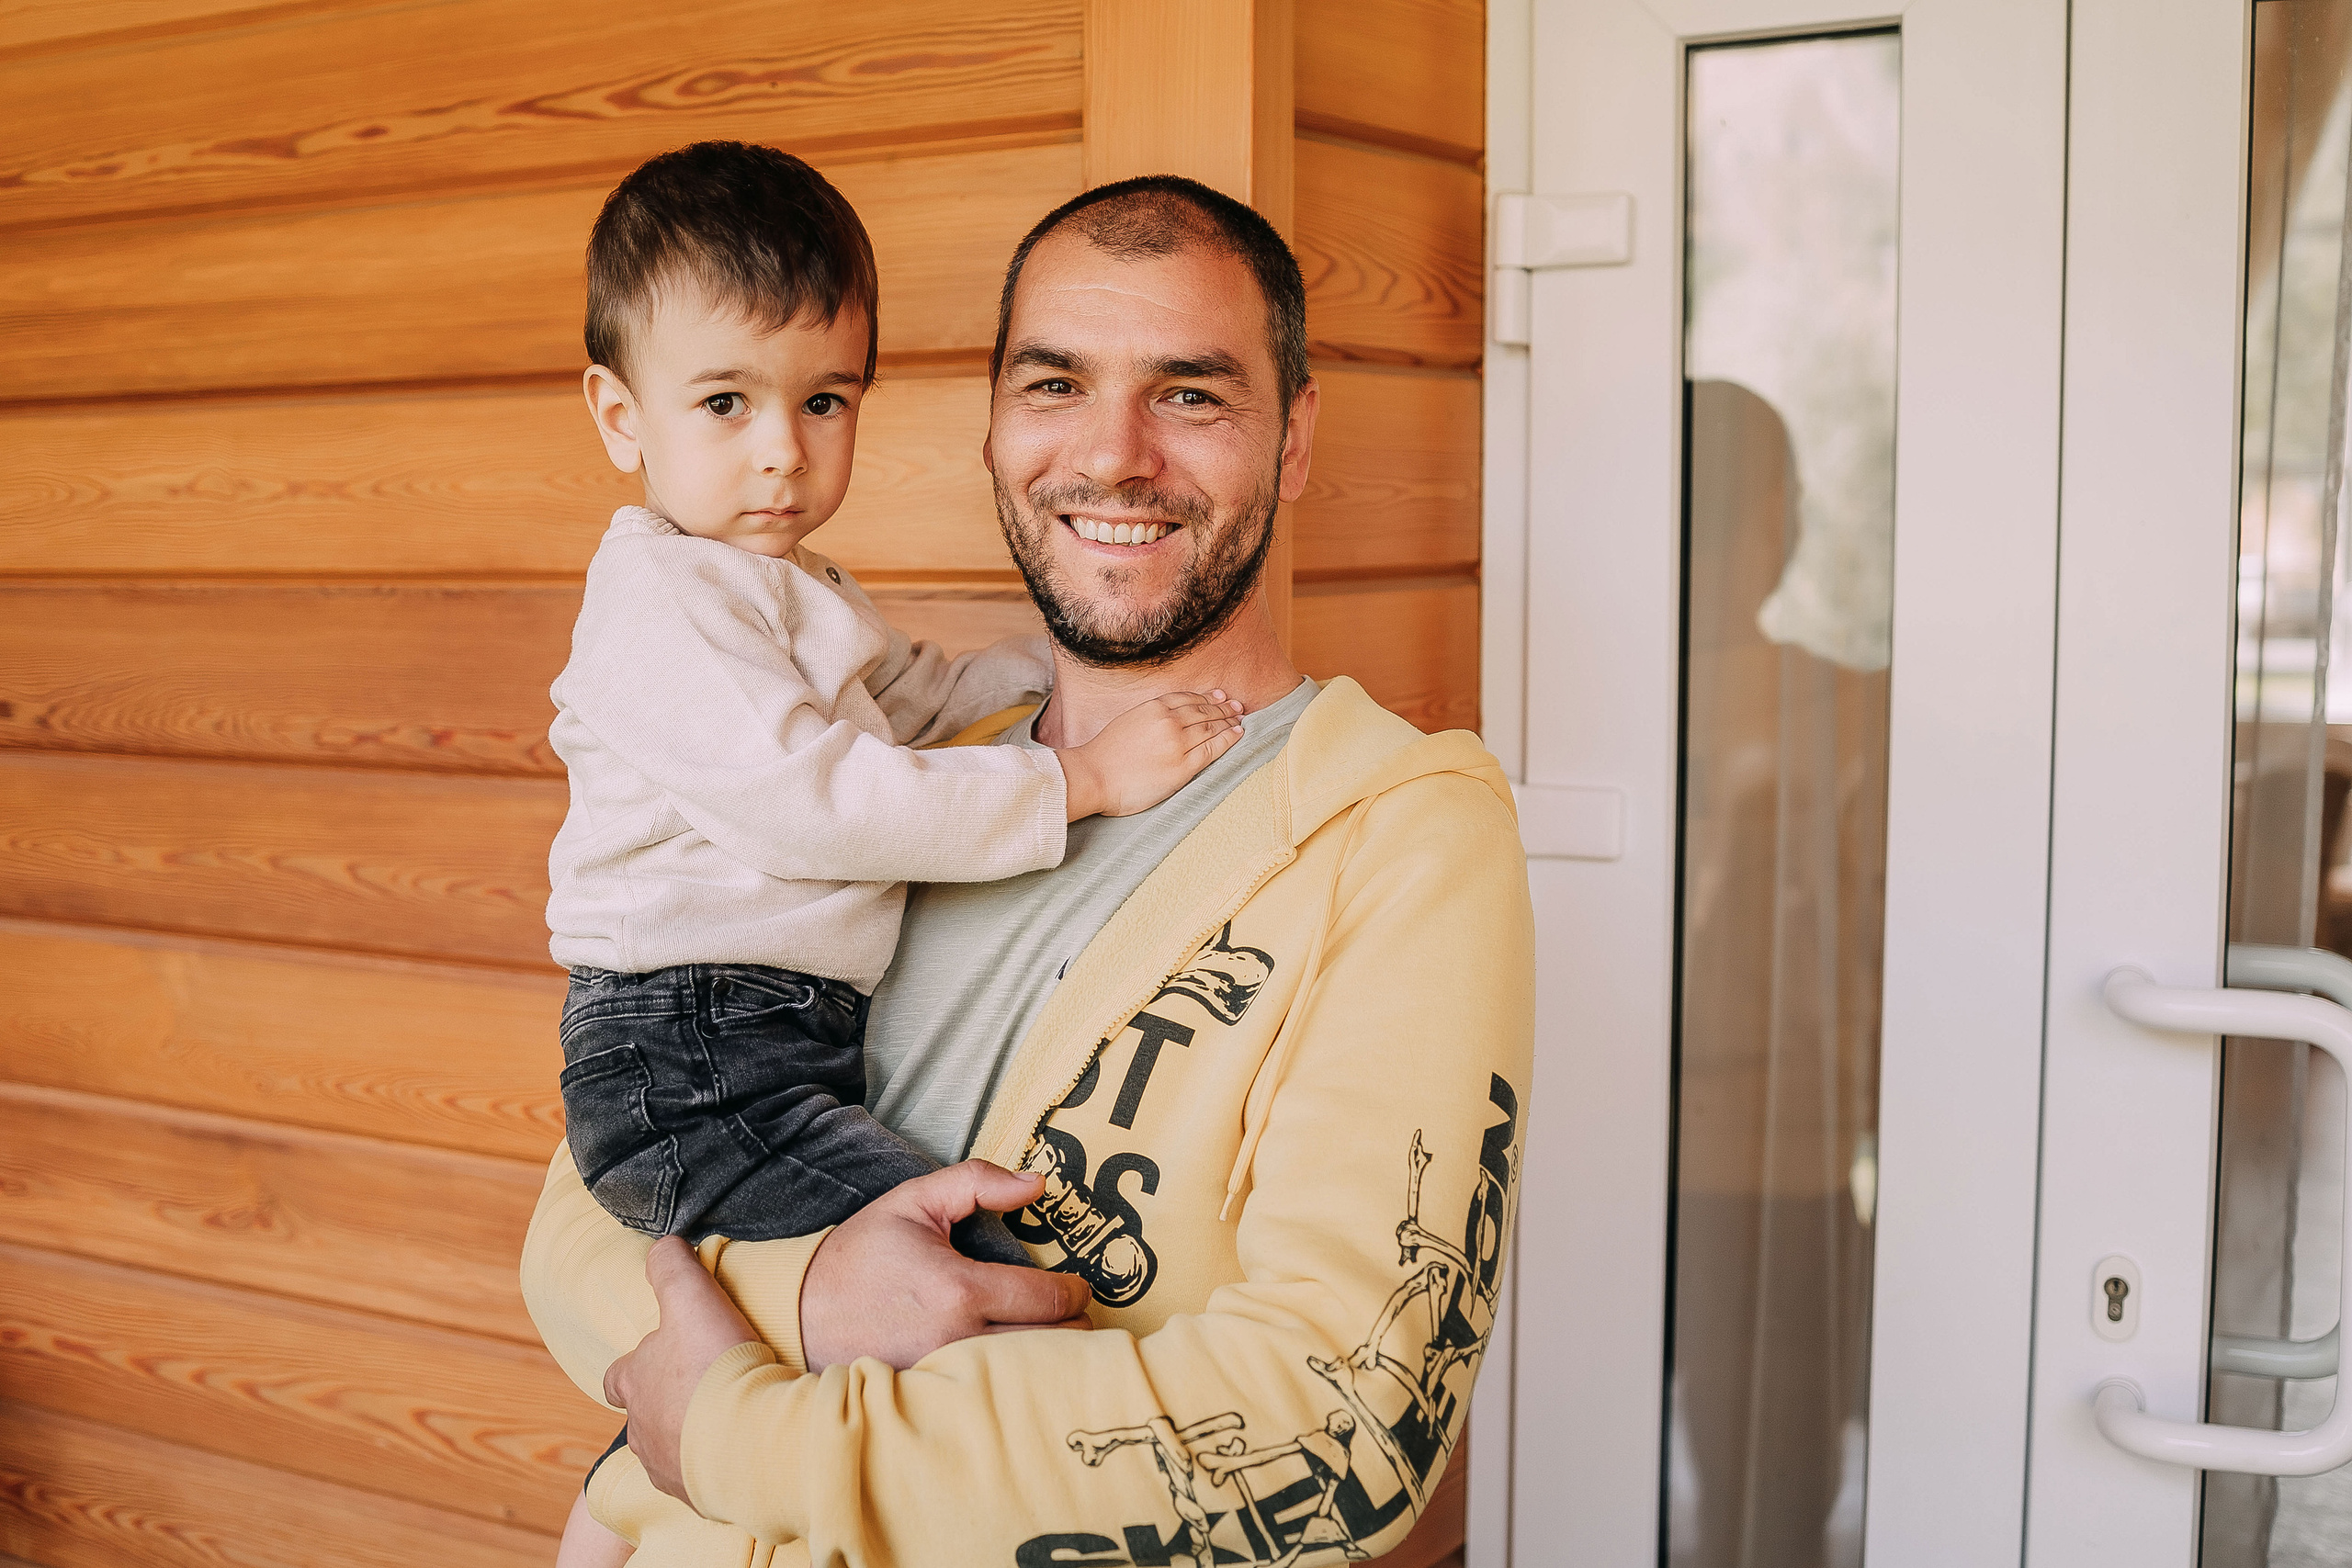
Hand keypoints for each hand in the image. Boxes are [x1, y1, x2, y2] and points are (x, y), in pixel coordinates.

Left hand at [602, 1236, 758, 1499]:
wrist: (748, 1437)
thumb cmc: (714, 1363)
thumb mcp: (690, 1296)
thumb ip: (670, 1265)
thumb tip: (662, 1244)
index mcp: (634, 1383)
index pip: (616, 1378)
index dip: (632, 1368)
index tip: (654, 1361)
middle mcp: (641, 1431)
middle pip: (642, 1419)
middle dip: (665, 1406)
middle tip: (700, 1392)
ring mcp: (668, 1468)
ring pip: (670, 1452)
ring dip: (691, 1438)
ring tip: (725, 1424)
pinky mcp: (699, 1496)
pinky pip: (702, 1481)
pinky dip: (716, 1467)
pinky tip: (742, 1451)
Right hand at [801, 1160, 1093, 1370]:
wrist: (799, 1309)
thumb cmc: (861, 1253)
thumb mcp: (915, 1200)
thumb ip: (978, 1181)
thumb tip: (1037, 1184)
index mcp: (959, 1290)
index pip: (1050, 1301)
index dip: (1075, 1291)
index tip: (1078, 1286)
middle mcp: (957, 1341)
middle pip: (1053, 1346)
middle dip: (1072, 1327)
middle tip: (1069, 1312)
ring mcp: (945, 1378)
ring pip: (1027, 1376)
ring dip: (1048, 1357)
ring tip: (1047, 1336)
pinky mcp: (932, 1400)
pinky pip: (991, 1396)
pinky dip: (1011, 1381)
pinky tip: (1011, 1364)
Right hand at [1058, 691, 1244, 819]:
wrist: (1093, 776)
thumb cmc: (1104, 754)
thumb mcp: (1127, 721)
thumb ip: (1149, 717)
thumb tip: (1168, 717)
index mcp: (1153, 708)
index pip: (1188, 698)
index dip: (1207, 697)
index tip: (1219, 697)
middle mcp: (1168, 721)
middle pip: (1203, 711)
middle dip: (1224, 708)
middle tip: (1238, 706)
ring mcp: (1177, 743)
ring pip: (1211, 728)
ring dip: (1229, 721)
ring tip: (1241, 719)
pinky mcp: (1182, 767)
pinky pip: (1212, 749)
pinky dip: (1228, 740)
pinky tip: (1237, 734)